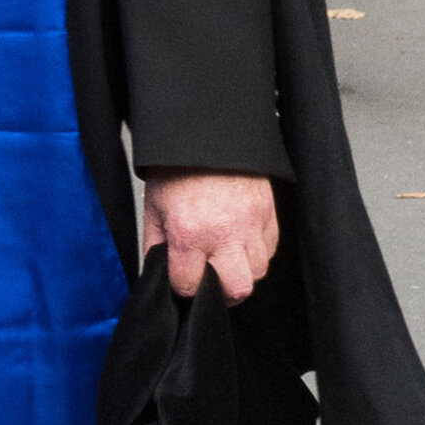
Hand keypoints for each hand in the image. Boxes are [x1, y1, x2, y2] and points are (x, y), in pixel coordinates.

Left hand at [144, 168, 280, 304]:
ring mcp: (252, 224)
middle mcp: (225, 233)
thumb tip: (159, 272)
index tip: (180, 276)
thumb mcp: (154, 208)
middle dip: (221, 292)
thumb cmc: (176, 169)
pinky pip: (270, 249)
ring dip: (241, 271)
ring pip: (258, 272)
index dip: (182, 285)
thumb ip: (155, 246)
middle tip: (210, 281)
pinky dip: (256, 252)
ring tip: (225, 258)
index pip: (190, 285)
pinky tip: (239, 242)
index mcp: (189, 233)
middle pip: (237, 289)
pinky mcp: (268, 213)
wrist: (207, 131)